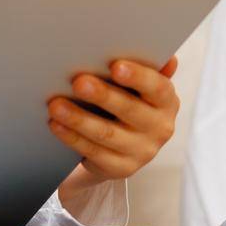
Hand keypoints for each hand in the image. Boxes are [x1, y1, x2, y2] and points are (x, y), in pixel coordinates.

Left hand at [47, 56, 179, 182]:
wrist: (125, 147)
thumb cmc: (132, 102)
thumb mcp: (143, 88)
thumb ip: (150, 70)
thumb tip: (169, 58)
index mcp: (167, 102)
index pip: (157, 88)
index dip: (138, 77)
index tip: (115, 66)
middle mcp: (160, 128)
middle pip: (129, 110)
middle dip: (103, 96)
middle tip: (78, 82)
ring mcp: (141, 152)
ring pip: (106, 134)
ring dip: (79, 119)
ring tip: (56, 105)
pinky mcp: (121, 168)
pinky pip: (93, 152)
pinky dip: (72, 137)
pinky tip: (56, 124)